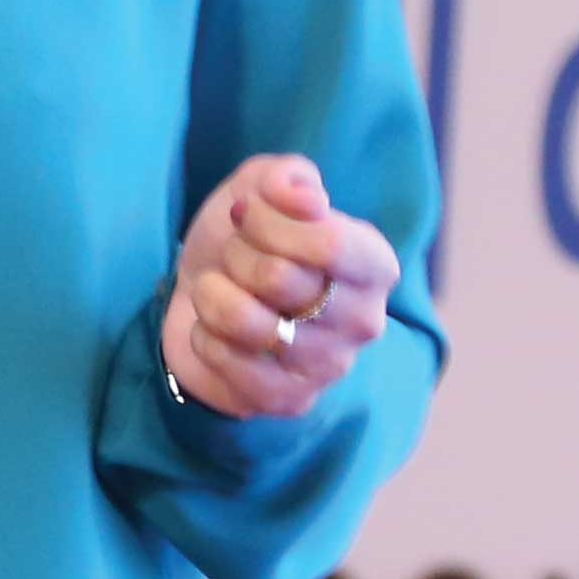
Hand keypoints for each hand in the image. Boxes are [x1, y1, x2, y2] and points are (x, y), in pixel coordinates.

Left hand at [164, 154, 396, 420]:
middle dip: (235, 254)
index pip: (328, 242)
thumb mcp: (261, 187)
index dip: (267, 221)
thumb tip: (304, 197)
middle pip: (277, 278)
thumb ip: (286, 177)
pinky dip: (204, 336)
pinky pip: (227, 361)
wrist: (204, 290)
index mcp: (374, 263)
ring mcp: (329, 366)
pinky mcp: (289, 400)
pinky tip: (213, 329)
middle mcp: (364, 319)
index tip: (246, 213)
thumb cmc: (244, 236)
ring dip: (213, 295)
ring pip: (245, 321)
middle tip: (233, 256)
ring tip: (219, 290)